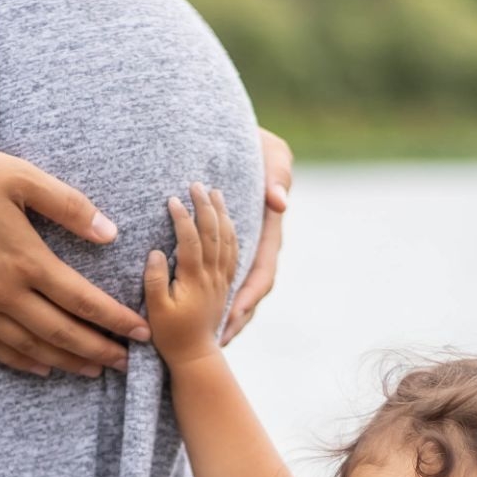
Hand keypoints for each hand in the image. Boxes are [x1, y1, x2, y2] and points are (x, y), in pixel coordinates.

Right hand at [0, 142, 149, 377]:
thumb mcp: (17, 176)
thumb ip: (66, 205)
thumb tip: (109, 231)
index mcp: (26, 259)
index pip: (84, 300)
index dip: (116, 319)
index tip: (141, 331)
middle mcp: (5, 293)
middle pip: (63, 333)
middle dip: (99, 349)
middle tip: (127, 361)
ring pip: (32, 347)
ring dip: (67, 361)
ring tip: (94, 370)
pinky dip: (23, 361)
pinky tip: (41, 366)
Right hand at [144, 183, 238, 368]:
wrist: (195, 355)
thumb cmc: (170, 335)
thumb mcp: (155, 311)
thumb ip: (154, 281)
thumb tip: (156, 252)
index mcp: (194, 279)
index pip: (191, 240)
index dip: (183, 217)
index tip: (173, 199)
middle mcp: (212, 276)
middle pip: (213, 233)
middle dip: (205, 206)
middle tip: (197, 184)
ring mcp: (221, 279)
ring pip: (227, 239)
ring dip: (222, 214)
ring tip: (215, 193)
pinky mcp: (225, 284)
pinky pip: (234, 252)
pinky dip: (232, 232)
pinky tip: (228, 221)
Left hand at [222, 128, 291, 343]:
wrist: (241, 136)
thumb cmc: (257, 142)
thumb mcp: (274, 154)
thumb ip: (278, 174)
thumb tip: (278, 203)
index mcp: (268, 231)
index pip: (262, 273)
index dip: (248, 297)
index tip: (234, 317)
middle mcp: (257, 244)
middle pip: (250, 291)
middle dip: (237, 317)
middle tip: (220, 341)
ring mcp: (242, 245)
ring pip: (236, 287)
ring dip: (227, 312)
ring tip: (212, 339)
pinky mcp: (225, 243)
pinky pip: (221, 274)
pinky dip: (213, 292)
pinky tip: (198, 308)